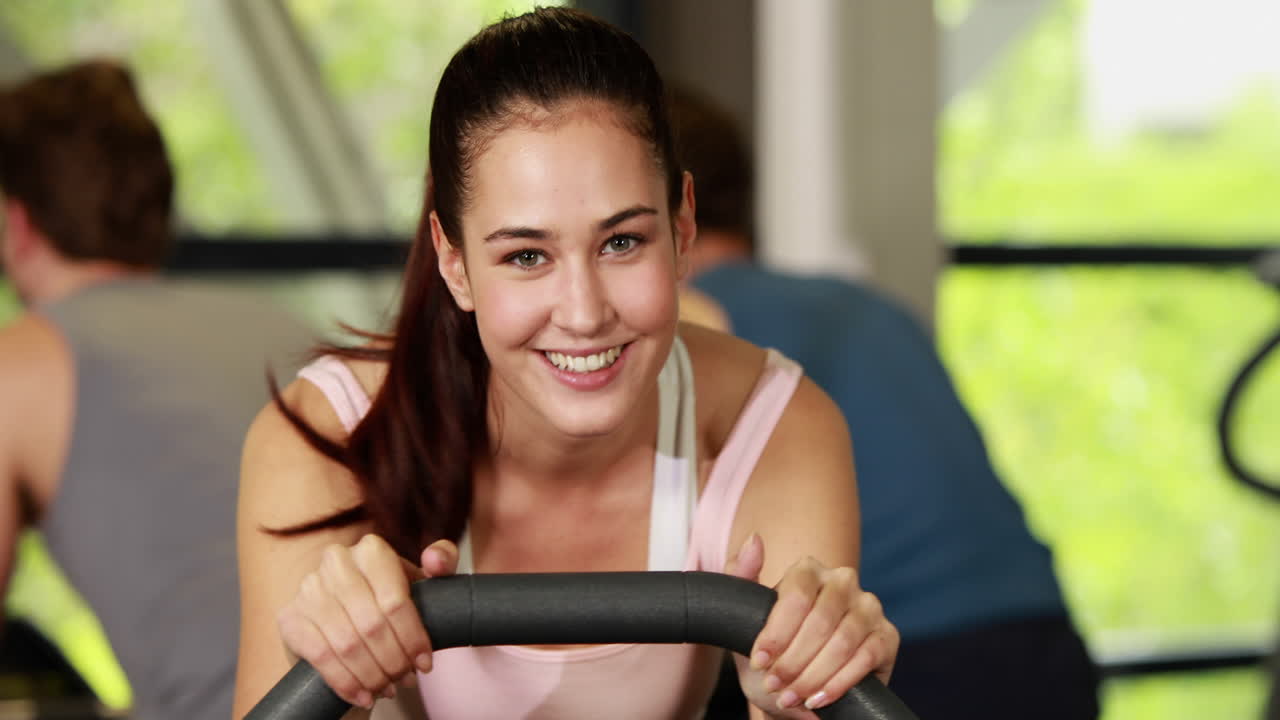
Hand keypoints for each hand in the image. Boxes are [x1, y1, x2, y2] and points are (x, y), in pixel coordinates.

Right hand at [275, 534, 457, 708]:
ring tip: (388, 688)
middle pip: (372, 625)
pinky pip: (320, 655)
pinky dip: (345, 681)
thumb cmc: (391, 602)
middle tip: (406, 679)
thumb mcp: (421, 583)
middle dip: (393, 660)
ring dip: (372, 674)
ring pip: (347, 643)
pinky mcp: (290, 617)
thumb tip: (434, 559)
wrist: (347, 623)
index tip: (425, 663)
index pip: (395, 601)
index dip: (413, 637)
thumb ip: (441, 563)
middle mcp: (336, 561)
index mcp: (371, 549)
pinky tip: (362, 695)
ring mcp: (309, 588)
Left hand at [725, 534, 898, 717]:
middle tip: (774, 686)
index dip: (777, 633)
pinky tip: (817, 699)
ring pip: (843, 641)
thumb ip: (740, 575)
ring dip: (813, 676)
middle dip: (793, 661)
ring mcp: (869, 606)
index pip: (797, 596)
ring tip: (791, 696)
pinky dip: (838, 683)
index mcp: (808, 569)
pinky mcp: (888, 636)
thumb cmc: (772, 649)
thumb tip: (755, 539)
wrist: (795, 685)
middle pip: (820, 621)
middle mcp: (843, 580)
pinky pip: (866, 657)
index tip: (759, 662)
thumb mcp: (747, 618)